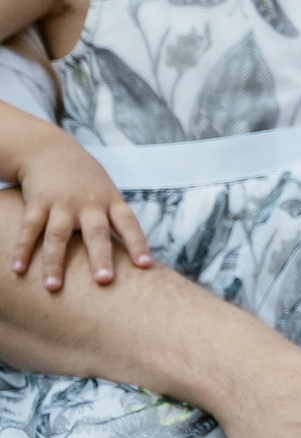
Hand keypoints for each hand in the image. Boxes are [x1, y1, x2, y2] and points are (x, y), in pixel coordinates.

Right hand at [10, 134, 150, 290]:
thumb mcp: (106, 191)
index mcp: (111, 201)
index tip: (145, 265)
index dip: (137, 244)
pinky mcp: (38, 202)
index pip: (129, 224)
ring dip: (54, 262)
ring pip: (58, 235)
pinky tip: (18, 269)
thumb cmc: (84, 178)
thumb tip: (127, 253)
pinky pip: (29, 228)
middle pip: (96, 233)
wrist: (50, 149)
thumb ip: (113, 219)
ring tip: (52, 287)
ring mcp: (62, 203)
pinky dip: (22, 249)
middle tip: (104, 281)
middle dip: (100, 256)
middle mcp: (89, 203)